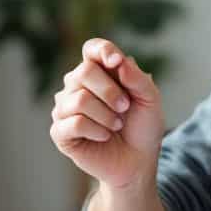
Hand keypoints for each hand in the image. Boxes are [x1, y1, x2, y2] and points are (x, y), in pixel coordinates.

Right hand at [49, 38, 164, 192]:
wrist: (137, 161)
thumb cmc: (142, 127)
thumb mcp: (150, 99)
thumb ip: (137, 78)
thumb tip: (118, 62)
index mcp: (98, 71)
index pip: (92, 48)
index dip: (103, 51)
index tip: (117, 63)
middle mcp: (76, 85)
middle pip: (84, 71)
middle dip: (110, 91)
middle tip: (124, 108)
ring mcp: (65, 108)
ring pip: (79, 99)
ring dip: (106, 115)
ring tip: (116, 125)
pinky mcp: (60, 132)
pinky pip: (74, 122)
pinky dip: (96, 130)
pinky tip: (104, 136)